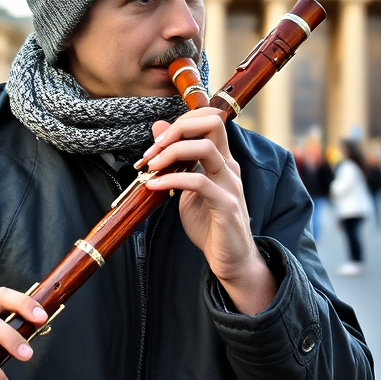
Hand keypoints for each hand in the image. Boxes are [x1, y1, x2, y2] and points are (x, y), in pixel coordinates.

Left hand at [137, 108, 276, 314]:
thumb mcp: (186, 187)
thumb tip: (158, 128)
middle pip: (212, 123)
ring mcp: (230, 184)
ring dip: (171, 152)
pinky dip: (173, 180)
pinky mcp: (226, 205)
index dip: (182, 121)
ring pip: (205, 148)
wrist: (230, 260)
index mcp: (221, 159)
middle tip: (153, 148)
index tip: (156, 141)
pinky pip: (199, 182)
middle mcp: (229, 166)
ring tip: (151, 167)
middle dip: (178, 128)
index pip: (210, 119)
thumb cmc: (209, 224)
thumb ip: (176, 160)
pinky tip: (156, 186)